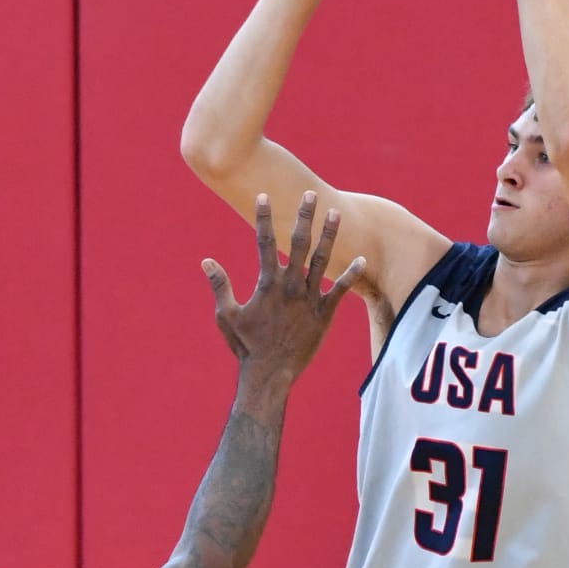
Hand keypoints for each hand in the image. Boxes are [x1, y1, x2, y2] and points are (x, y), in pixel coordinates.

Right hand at [203, 193, 364, 391]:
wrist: (270, 374)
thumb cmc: (246, 346)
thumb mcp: (227, 316)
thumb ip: (220, 286)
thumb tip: (206, 261)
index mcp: (267, 284)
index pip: (264, 243)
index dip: (263, 218)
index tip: (264, 196)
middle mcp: (290, 286)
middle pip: (298, 243)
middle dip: (304, 216)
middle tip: (311, 193)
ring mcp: (309, 299)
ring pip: (321, 260)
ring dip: (329, 235)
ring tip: (336, 213)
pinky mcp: (324, 315)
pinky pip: (341, 291)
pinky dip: (351, 274)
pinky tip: (362, 258)